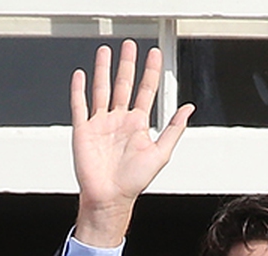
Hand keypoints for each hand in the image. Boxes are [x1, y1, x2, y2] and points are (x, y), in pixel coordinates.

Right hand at [71, 41, 192, 247]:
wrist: (110, 197)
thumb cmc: (134, 181)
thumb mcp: (161, 153)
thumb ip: (174, 129)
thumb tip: (188, 109)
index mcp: (138, 124)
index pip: (146, 90)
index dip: (151, 72)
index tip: (154, 54)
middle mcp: (119, 120)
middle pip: (124, 84)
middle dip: (127, 64)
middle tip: (130, 45)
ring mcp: (101, 124)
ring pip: (102, 89)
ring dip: (103, 70)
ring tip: (106, 51)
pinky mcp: (84, 131)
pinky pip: (80, 105)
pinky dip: (79, 90)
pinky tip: (81, 75)